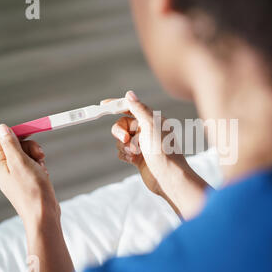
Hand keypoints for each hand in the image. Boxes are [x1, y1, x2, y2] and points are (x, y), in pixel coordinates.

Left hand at [0, 124, 59, 225]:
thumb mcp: (21, 162)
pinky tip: (44, 175)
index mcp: (0, 165)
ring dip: (38, 158)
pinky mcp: (29, 182)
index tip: (32, 133)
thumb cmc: (32, 190)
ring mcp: (18, 177)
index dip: (17, 135)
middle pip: (17, 147)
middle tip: (40, 155)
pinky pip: (34, 167)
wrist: (43, 213)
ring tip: (42, 168)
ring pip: (28, 156)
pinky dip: (41, 167)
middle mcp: (7, 170)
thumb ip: (11, 144)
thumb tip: (1, 128)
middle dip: (31, 148)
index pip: (3, 141)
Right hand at [105, 91, 209, 219]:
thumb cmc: (163, 150)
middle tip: (125, 139)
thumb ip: (139, 108)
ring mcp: (142, 144)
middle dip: (120, 132)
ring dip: (125, 146)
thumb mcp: (151, 124)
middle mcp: (147, 130)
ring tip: (136, 153)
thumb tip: (129, 94)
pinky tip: (134, 160)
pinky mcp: (138, 157)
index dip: (117, 105)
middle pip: (122, 124)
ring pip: (121, 139)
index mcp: (152, 119)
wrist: (168, 177)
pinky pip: (123, 152)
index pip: (131, 107)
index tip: (103, 105)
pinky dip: (125, 155)